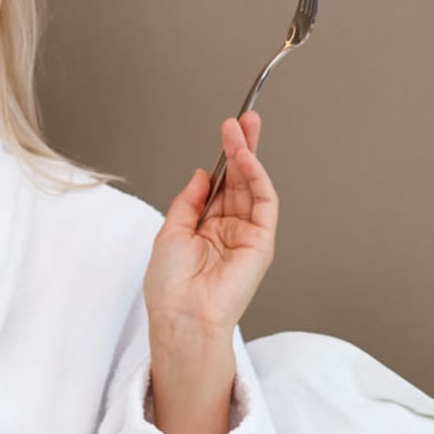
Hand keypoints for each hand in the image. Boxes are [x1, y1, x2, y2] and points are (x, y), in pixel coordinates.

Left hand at [141, 113, 278, 433]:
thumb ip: (190, 201)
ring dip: (248, 154)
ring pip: (254, 186)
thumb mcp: (171, 231)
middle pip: (242, 180)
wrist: (181, 315)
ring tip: (240, 128)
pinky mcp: (261, 243)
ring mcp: (247, 235)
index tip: (226, 130)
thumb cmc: (170, 285)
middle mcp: (229, 229)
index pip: (222, 184)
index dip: (225, 157)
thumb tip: (203, 173)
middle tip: (244, 118)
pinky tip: (245, 157)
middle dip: (243, 147)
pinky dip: (256, 176)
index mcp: (207, 228)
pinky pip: (264, 203)